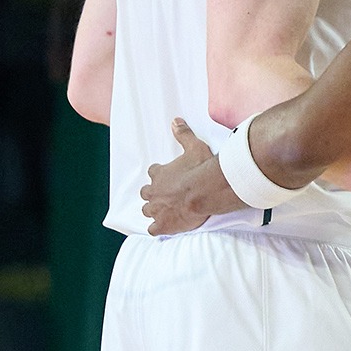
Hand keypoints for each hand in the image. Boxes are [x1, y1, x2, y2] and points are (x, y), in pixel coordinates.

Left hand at [142, 119, 239, 235]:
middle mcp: (154, 192)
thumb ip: (183, 134)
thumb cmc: (200, 169)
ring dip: (153, 211)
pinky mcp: (164, 224)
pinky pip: (153, 230)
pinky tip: (164, 228)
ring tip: (163, 211)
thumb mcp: (194, 146)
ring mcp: (157, 209)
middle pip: (146, 193)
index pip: (153, 172)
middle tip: (164, 194)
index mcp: (159, 174)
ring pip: (147, 211)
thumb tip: (175, 121)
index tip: (166, 175)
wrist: (205, 191)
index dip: (159, 174)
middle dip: (152, 194)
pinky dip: (157, 229)